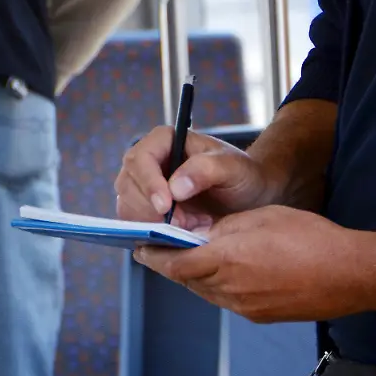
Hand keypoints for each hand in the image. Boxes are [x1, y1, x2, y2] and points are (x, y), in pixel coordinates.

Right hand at [114, 127, 274, 231]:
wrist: (248, 195)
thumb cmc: (242, 174)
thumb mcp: (233, 168)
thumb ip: (206, 170)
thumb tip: (175, 188)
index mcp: (164, 141)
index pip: (140, 159)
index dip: (148, 184)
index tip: (166, 206)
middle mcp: (147, 162)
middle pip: (128, 185)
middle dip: (150, 210)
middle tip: (181, 225)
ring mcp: (144, 187)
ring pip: (127, 207)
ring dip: (152, 224)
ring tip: (188, 227)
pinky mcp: (147, 211)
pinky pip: (136, 225)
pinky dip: (153, 234)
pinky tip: (181, 234)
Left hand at [133, 206, 372, 323]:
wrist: (350, 274)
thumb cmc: (311, 239)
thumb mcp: (262, 218)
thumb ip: (226, 228)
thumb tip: (207, 236)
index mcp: (226, 260)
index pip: (173, 263)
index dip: (153, 256)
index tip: (141, 247)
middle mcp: (230, 289)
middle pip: (187, 279)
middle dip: (174, 264)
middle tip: (165, 249)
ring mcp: (245, 307)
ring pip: (207, 291)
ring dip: (198, 275)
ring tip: (198, 258)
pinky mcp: (260, 315)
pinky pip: (229, 300)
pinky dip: (221, 285)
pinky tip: (232, 271)